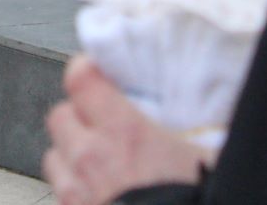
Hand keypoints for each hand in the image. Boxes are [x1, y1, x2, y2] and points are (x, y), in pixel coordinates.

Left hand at [42, 57, 208, 204]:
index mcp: (125, 133)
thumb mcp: (212, 159)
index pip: (81, 78)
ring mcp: (79, 194)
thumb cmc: (200, 200)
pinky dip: (76, 194)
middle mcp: (92, 159)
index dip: (88, 73)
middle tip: (105, 128)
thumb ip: (199, 131)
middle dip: (79, 119)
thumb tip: (213, 119)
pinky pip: (62, 198)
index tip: (98, 75)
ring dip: (71, 159)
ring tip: (101, 168)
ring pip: (54, 159)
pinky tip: (102, 198)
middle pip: (60, 116)